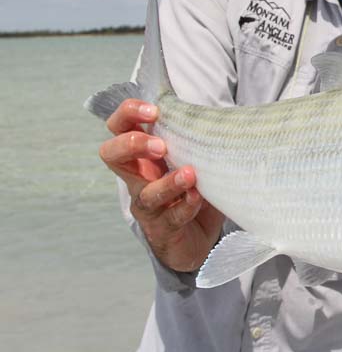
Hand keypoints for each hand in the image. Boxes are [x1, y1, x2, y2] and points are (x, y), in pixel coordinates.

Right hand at [99, 98, 223, 271]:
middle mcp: (140, 178)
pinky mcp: (164, 229)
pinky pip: (172, 217)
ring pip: (145, 193)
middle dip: (131, 144)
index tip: (154, 110)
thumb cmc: (194, 190)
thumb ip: (197, 139)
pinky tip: (198, 197)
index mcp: (144, 155)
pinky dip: (186, 205)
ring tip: (189, 173)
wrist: (196, 241)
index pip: (120, 126)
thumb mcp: (194, 158)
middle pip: (111, 155)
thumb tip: (220, 112)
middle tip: (160, 145)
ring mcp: (149, 205)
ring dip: (167, 183)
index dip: (128, 113)